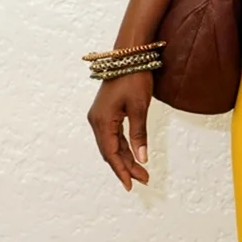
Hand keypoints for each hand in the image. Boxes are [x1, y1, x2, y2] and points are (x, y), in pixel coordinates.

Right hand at [87, 72, 153, 190]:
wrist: (128, 56)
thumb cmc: (134, 78)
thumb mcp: (139, 108)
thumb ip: (139, 135)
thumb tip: (142, 159)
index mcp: (102, 121)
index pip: (111, 154)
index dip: (121, 171)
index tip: (131, 186)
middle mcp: (96, 121)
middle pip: (110, 152)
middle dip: (126, 167)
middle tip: (144, 180)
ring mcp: (99, 116)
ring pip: (112, 145)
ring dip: (126, 158)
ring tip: (142, 172)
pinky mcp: (105, 112)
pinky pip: (113, 135)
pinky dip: (123, 146)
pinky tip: (133, 155)